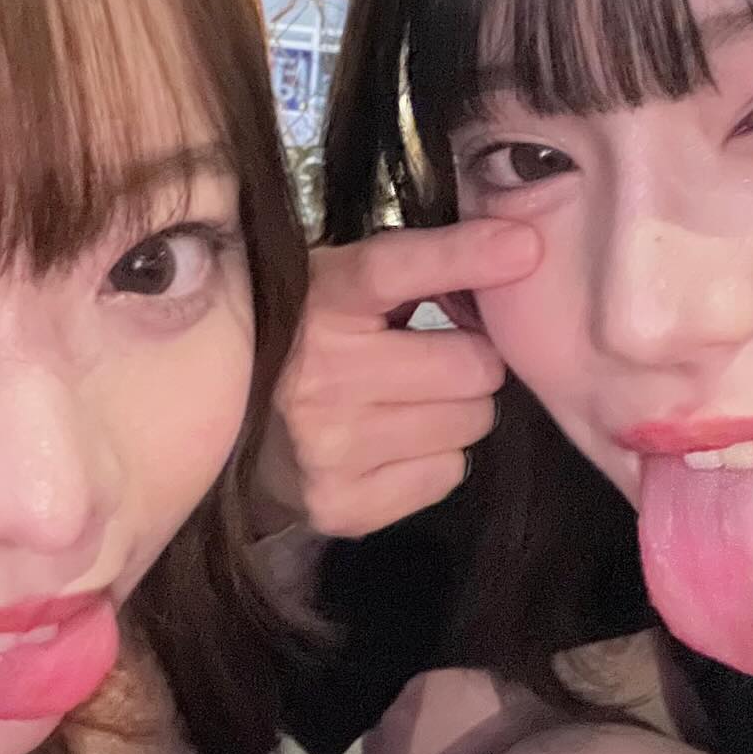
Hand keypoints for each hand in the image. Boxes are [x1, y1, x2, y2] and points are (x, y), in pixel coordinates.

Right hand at [257, 221, 540, 538]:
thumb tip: (514, 251)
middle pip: (472, 364)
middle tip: (436, 360)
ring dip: (457, 411)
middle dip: (470, 360)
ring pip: (470, 422)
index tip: (523, 248)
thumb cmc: (305, 347)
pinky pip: (448, 473)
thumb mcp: (337, 288)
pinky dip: (436, 459)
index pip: (392, 270)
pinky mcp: (342, 505)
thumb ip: (411, 268)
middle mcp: (318, 376)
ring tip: (409, 403)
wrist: (229, 436)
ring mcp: (328, 448)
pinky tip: (394, 446)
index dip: (462, 256)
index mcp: (316, 304)